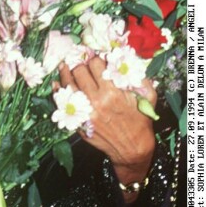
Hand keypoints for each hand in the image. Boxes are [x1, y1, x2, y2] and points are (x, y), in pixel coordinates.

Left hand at [59, 57, 155, 197]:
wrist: (133, 149)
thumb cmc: (141, 121)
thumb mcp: (148, 97)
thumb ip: (139, 77)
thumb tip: (127, 60)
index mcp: (113, 92)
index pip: (95, 65)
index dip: (94, 58)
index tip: (94, 57)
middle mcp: (96, 101)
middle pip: (79, 71)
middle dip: (80, 63)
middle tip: (80, 61)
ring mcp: (85, 112)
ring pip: (68, 85)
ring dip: (65, 72)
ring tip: (64, 66)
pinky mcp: (79, 122)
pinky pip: (63, 103)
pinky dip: (59, 91)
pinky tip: (57, 83)